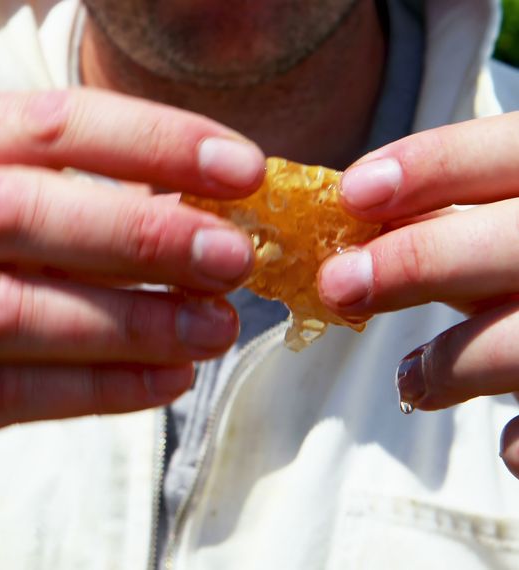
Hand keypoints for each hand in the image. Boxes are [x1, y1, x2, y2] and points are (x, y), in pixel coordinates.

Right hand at [0, 89, 265, 532]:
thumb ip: (65, 205)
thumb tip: (204, 212)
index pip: (42, 125)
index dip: (150, 140)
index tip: (242, 170)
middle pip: (17, 211)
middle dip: (140, 232)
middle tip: (232, 257)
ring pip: (13, 310)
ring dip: (131, 320)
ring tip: (213, 328)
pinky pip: (8, 392)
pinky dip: (99, 388)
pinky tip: (164, 383)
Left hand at [317, 111, 518, 475]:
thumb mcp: (514, 238)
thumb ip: (458, 228)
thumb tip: (348, 235)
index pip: (514, 149)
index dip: (436, 164)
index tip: (352, 192)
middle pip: (518, 241)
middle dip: (419, 261)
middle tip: (338, 285)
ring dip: (452, 363)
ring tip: (412, 381)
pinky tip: (508, 437)